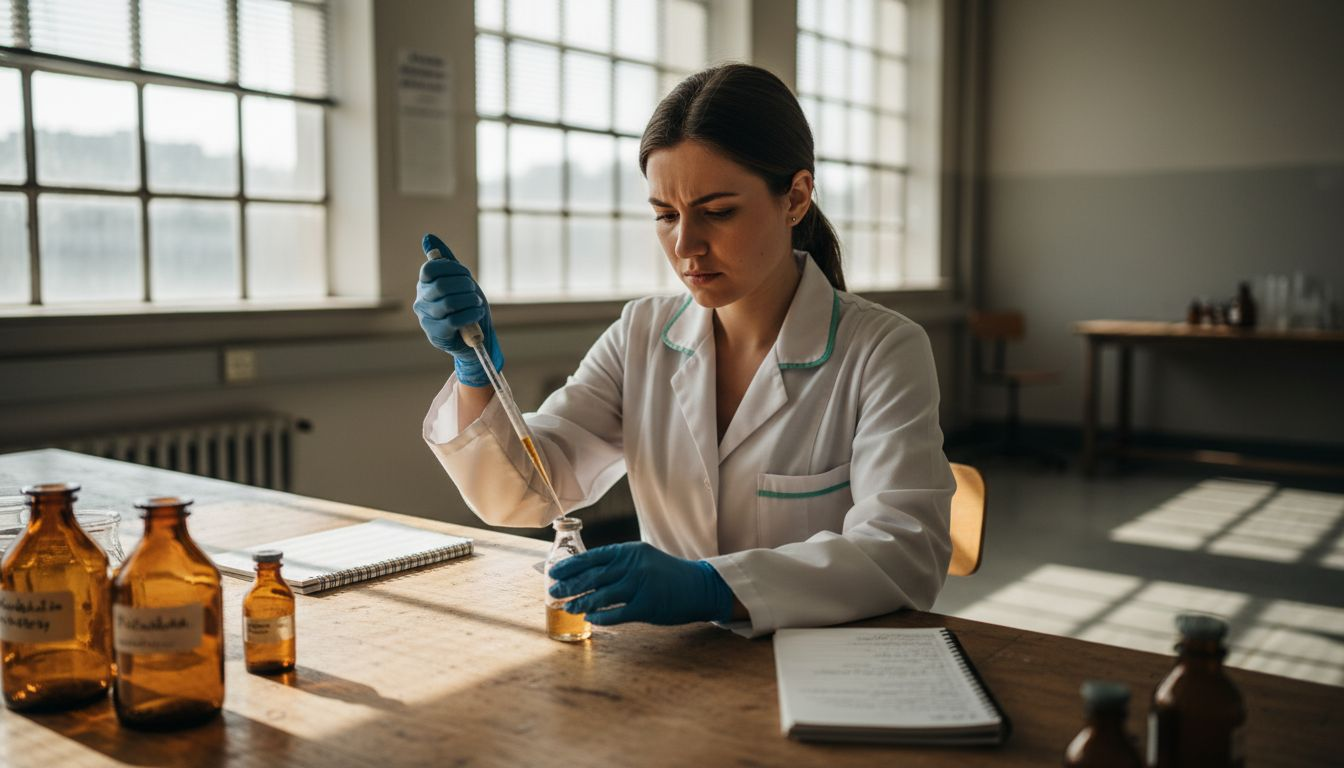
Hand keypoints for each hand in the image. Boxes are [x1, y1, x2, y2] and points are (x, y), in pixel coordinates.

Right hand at [413, 233, 503, 386]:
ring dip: (470, 300)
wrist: (472, 336)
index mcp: (425, 284)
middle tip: (474, 290)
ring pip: (448, 303)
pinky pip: (454, 320)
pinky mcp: (436, 334)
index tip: (466, 274)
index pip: (430, 269)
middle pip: (441, 285)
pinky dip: (471, 314)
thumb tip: (428, 237)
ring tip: (477, 303)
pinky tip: (477, 312)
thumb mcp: (458, 280)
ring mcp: (427, 318)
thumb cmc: (464, 305)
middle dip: (464, 285)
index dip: (451, 268)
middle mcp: (421, 300)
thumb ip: (445, 260)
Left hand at [548, 542, 735, 624]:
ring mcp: (640, 586)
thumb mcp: (642, 558)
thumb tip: (585, 572)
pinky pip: (616, 614)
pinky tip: (592, 619)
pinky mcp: (647, 606)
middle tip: (554, 593)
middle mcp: (633, 566)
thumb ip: (618, 562)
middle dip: (569, 586)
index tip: (554, 572)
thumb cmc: (666, 573)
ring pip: (600, 596)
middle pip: (592, 577)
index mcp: (630, 551)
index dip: (570, 565)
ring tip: (568, 609)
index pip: (592, 557)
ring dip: (581, 603)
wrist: (699, 586)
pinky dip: (601, 617)